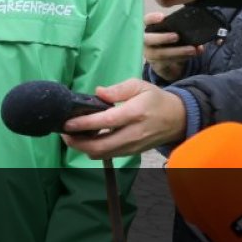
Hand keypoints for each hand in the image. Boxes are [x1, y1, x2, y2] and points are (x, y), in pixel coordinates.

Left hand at [60, 79, 186, 158]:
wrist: (177, 118)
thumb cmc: (155, 99)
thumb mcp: (138, 86)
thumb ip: (117, 89)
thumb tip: (98, 92)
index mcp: (135, 113)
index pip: (105, 121)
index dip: (84, 124)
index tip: (67, 123)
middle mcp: (133, 133)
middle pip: (101, 146)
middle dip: (77, 142)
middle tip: (64, 133)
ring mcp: (133, 146)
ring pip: (103, 154)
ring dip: (83, 148)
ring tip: (72, 136)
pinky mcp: (132, 152)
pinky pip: (109, 155)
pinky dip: (94, 150)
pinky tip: (87, 140)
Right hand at [142, 11, 200, 81]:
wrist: (167, 61)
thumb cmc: (171, 41)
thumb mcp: (174, 32)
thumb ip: (183, 29)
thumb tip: (198, 29)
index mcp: (150, 28)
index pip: (146, 21)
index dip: (152, 19)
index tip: (162, 17)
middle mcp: (146, 41)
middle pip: (147, 39)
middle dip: (162, 37)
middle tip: (176, 36)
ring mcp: (150, 53)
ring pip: (159, 53)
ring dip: (177, 51)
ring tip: (192, 49)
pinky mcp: (157, 64)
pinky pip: (167, 62)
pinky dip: (181, 58)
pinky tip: (192, 54)